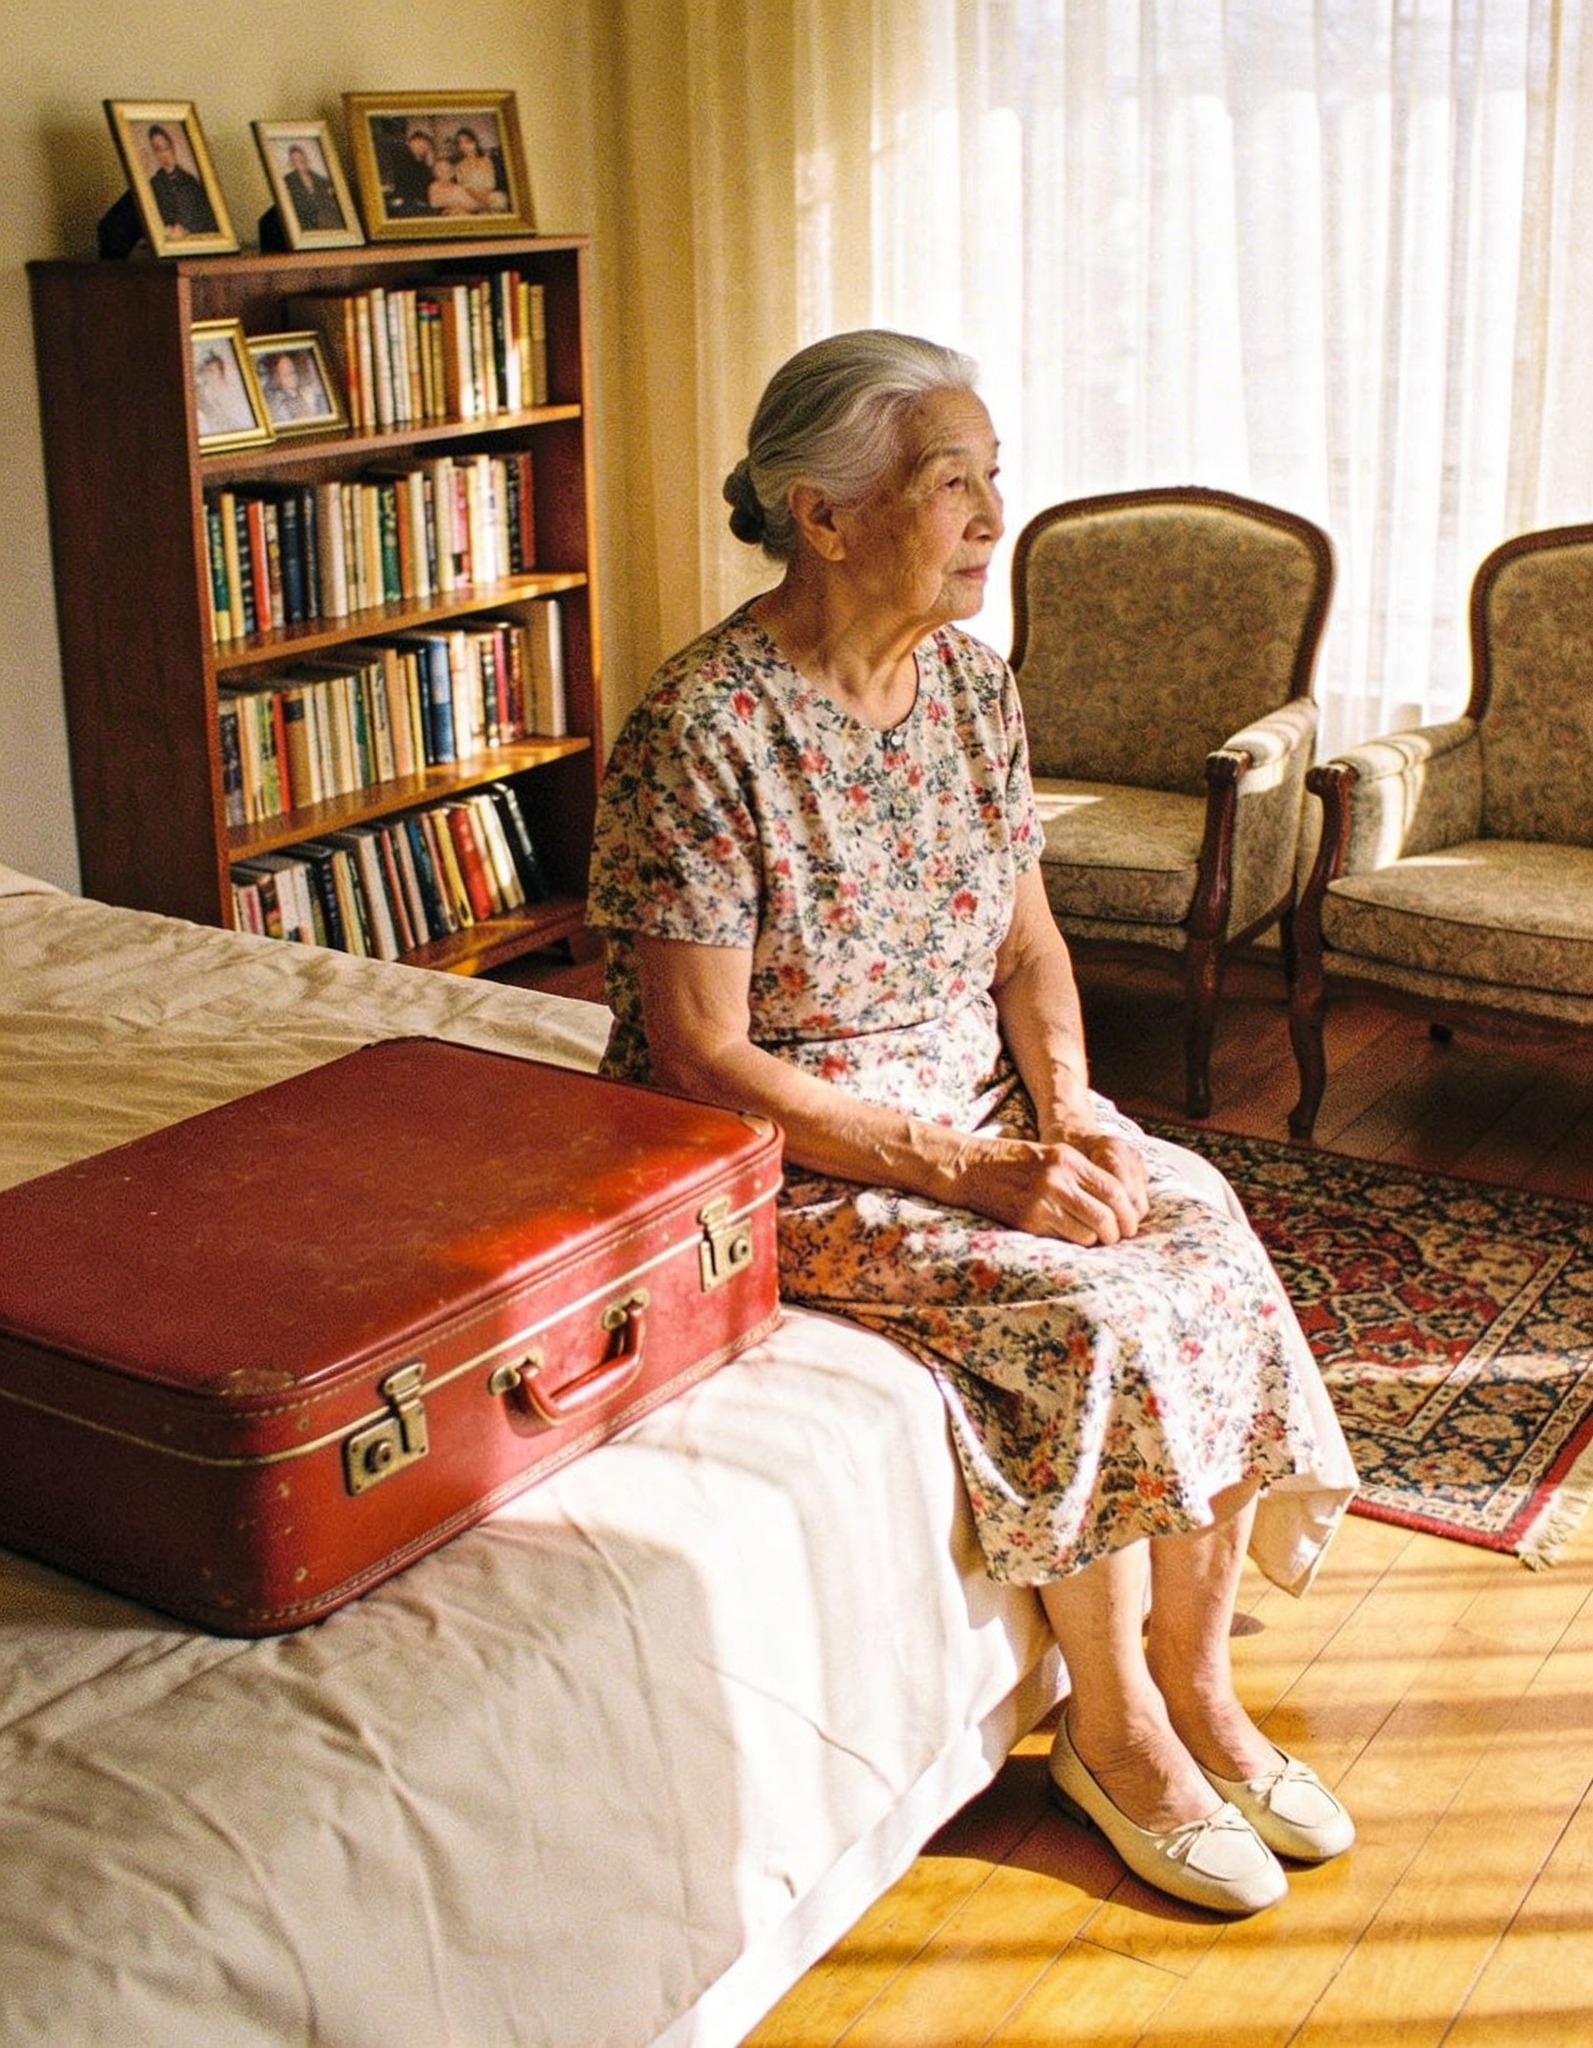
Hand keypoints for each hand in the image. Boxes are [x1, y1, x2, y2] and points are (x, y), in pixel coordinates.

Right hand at [957, 1131, 1149, 1245]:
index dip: (1127, 1213)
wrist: (970, 1167)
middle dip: (1116, 1233)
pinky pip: (1063, 1239)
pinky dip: (1071, 1242)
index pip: (1115, 1191)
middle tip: (1114, 1238)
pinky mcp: (1028, 1221)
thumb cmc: (1014, 1161)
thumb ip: (1082, 1175)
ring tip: (1090, 1238)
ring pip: (1087, 1234)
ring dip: (1093, 1240)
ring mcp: (1042, 1201)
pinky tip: (1066, 1235)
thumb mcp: (1052, 1155)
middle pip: (1106, 1216)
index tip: (1129, 1224)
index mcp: (1068, 1160)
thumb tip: (1114, 1203)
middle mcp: (1058, 1180)